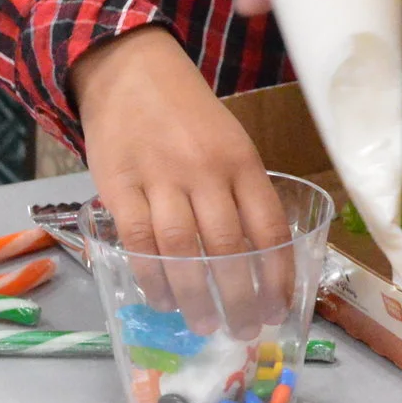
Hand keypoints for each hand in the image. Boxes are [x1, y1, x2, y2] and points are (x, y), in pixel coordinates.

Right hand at [72, 26, 289, 337]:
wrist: (132, 72)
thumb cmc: (189, 116)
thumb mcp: (230, 143)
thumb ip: (240, 192)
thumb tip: (255, 256)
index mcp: (243, 161)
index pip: (268, 226)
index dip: (277, 273)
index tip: (281, 307)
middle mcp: (206, 171)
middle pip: (228, 246)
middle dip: (241, 296)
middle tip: (245, 330)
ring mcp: (161, 179)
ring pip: (183, 250)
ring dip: (197, 296)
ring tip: (206, 325)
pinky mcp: (119, 186)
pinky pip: (138, 241)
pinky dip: (152, 276)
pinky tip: (162, 301)